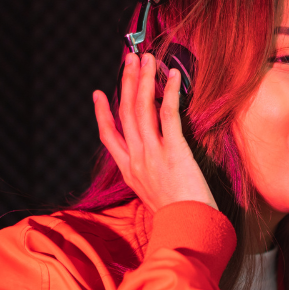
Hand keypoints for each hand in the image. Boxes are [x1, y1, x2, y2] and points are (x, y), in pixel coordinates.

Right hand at [93, 53, 216, 211]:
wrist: (189, 231)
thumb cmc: (180, 219)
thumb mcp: (155, 200)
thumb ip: (150, 181)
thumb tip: (157, 170)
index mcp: (129, 172)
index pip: (109, 137)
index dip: (102, 114)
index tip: (99, 94)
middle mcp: (136, 160)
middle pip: (125, 113)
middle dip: (126, 82)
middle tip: (129, 59)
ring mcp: (153, 154)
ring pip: (142, 108)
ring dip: (143, 79)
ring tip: (146, 58)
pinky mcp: (174, 151)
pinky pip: (168, 114)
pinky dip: (169, 92)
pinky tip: (173, 75)